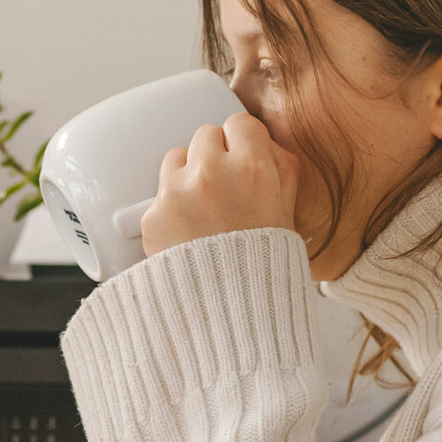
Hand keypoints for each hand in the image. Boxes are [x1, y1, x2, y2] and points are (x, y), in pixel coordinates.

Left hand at [140, 113, 299, 256]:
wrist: (233, 317)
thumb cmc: (265, 270)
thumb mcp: (289, 213)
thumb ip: (281, 170)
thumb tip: (264, 146)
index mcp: (252, 169)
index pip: (239, 124)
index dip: (244, 143)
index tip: (243, 160)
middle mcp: (211, 174)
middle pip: (206, 135)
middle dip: (215, 157)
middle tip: (224, 189)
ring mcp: (177, 194)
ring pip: (176, 158)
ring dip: (188, 176)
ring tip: (203, 211)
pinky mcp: (153, 216)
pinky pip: (159, 196)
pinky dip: (171, 210)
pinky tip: (188, 233)